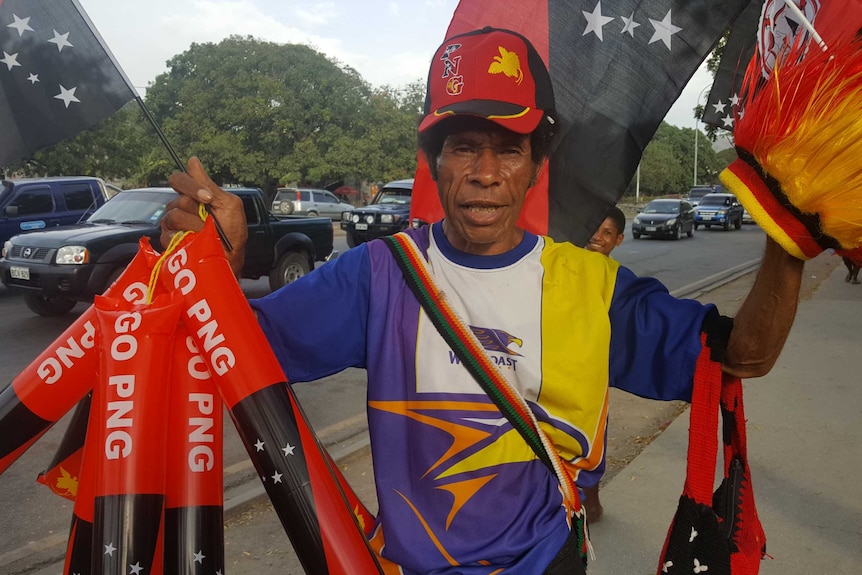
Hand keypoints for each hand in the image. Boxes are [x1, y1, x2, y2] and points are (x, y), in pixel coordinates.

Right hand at [159, 157, 247, 275]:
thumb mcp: (228, 205)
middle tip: (211, 222)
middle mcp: (180, 207)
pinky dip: (185, 239)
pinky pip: (168, 234)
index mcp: (194, 196)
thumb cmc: (232, 232)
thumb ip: (209, 185)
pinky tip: (196, 242)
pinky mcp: (168, 240)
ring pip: (174, 216)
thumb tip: (193, 161)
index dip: (190, 185)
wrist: (231, 258)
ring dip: (195, 226)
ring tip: (205, 234)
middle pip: (179, 200)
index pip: (179, 180)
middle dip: (198, 211)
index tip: (206, 197)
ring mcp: (173, 224)